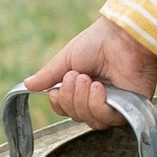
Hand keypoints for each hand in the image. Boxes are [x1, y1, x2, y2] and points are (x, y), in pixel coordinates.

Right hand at [26, 18, 156, 132]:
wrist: (122, 35)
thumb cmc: (98, 41)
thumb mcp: (67, 59)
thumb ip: (49, 75)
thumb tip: (27, 85)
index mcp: (82, 88)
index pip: (65, 109)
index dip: (60, 102)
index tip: (59, 86)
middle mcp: (98, 99)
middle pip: (76, 116)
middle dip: (71, 98)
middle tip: (77, 76)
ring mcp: (114, 104)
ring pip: (90, 121)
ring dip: (83, 100)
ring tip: (88, 79)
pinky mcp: (129, 108)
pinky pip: (107, 119)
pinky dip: (98, 105)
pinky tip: (99, 88)